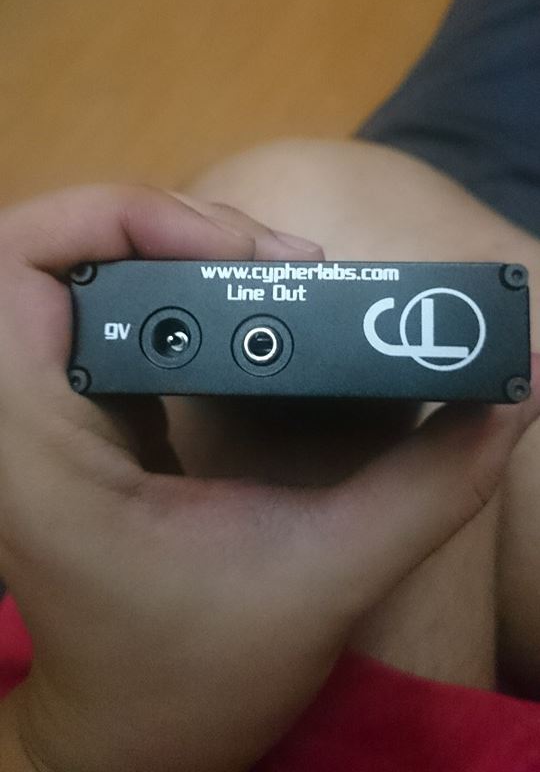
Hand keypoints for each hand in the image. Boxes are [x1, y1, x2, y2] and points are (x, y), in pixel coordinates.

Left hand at [0, 185, 536, 771]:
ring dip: (177, 250)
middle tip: (276, 261)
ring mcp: (40, 412)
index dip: (125, 220)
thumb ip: (430, 484)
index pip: (22, 266)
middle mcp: (21, 414)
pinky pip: (107, 309)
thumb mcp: (323, 576)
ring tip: (276, 277)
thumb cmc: (196, 680)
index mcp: (38, 446)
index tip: (244, 257)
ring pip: (84, 270)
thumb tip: (515, 397)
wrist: (129, 741)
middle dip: (170, 228)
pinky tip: (250, 312)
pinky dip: (177, 287)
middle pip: (58, 249)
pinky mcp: (75, 416)